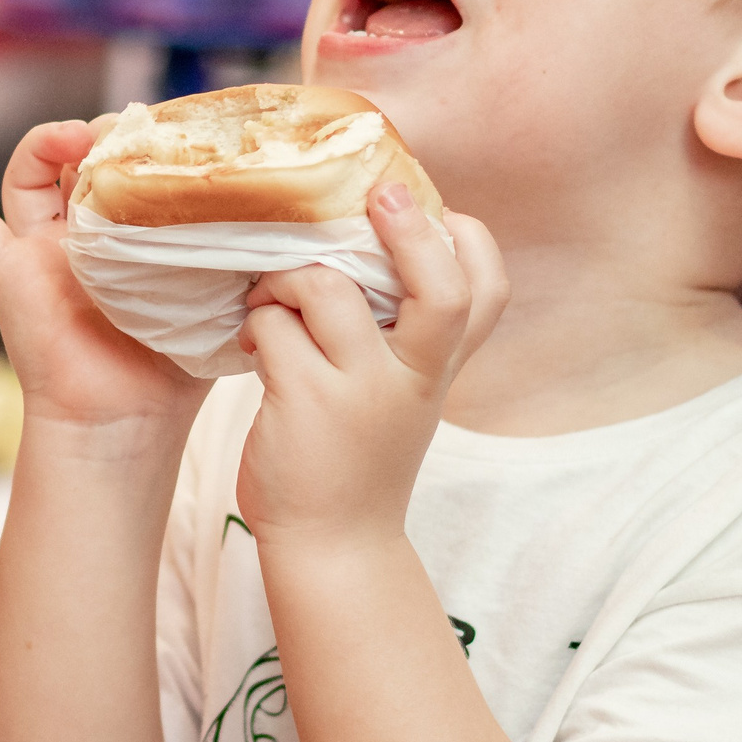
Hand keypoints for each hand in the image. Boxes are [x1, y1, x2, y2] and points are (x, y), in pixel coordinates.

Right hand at [0, 123, 207, 429]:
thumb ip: (235, 248)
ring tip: (80, 135)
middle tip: (129, 134)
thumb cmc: (172, 369)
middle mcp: (78, 238)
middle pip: (75, 161)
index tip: (169, 130)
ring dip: (48, 140)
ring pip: (27, 174)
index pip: (124, 168)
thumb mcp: (216, 292)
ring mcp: (37, 252)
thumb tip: (284, 208)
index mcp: (125, 238)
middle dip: (100, 135)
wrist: (126, 421)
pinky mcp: (6, 273)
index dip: (140, 141)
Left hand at [235, 183, 505, 546]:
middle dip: (406, 229)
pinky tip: (254, 342)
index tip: (434, 211)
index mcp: (440, 366)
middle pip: (441, 291)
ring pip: (325, 286)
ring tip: (271, 299)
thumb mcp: (405, 394)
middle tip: (376, 197)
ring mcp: (360, 391)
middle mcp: (412, 376)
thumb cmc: (360, 454)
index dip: (471, 240)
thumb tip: (367, 237)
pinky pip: (273, 324)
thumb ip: (406, 332)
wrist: (333, 545)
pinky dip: (257, 320)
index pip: (487, 291)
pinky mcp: (304, 401)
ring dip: (285, 277)